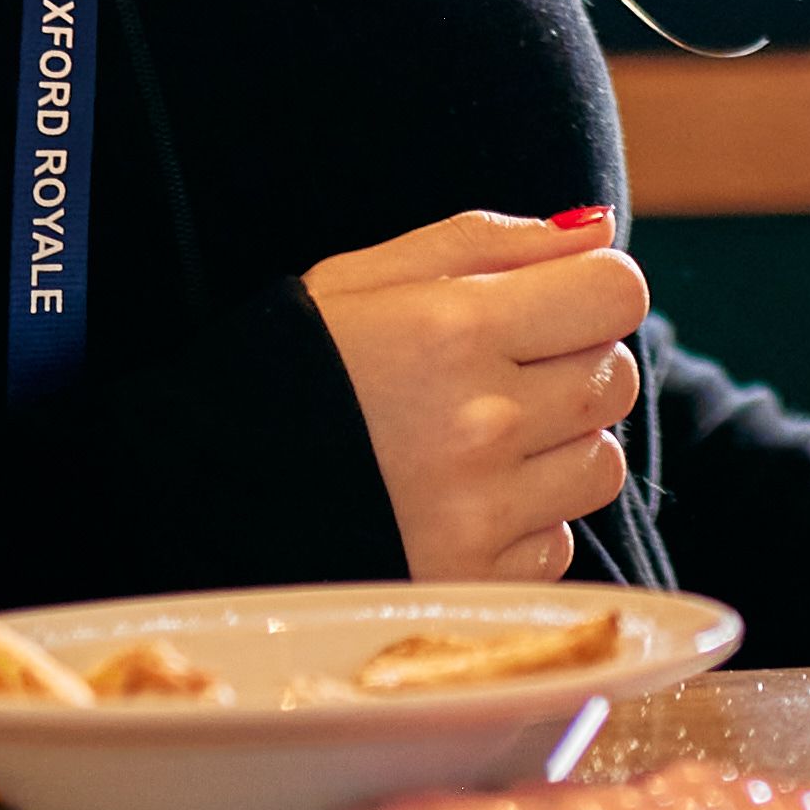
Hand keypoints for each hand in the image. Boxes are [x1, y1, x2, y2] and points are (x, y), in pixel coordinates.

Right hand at [309, 206, 648, 579]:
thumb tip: (598, 228)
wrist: (193, 496)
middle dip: (575, 363)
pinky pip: (558, 542)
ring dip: (561, 446)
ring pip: (602, 463)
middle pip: (616, 377)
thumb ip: (485, 243)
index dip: (589, 289)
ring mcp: (480, 511)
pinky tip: (457, 501)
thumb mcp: (363, 280)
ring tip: (478, 440)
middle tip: (500, 372)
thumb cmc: (286, 371)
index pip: (616, 293)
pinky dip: (525, 521)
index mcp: (453, 329)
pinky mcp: (472, 582)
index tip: (548, 303)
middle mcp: (479, 423)